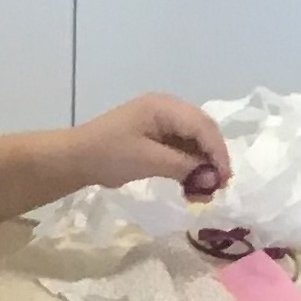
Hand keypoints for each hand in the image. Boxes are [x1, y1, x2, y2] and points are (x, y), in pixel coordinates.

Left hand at [73, 92, 231, 198]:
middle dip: (213, 160)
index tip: (224, 180)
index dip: (218, 153)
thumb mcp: (149, 160)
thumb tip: (212, 178)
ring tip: (203, 193)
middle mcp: (167, 109)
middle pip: (203, 132)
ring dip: (202, 166)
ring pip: (194, 142)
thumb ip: (183, 166)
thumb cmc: (109, 155)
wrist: (75, 158)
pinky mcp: (155, 136)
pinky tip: (190, 186)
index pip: (203, 126)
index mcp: (165, 107)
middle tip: (218, 188)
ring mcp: (161, 122)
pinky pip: (181, 148)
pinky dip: (188, 166)